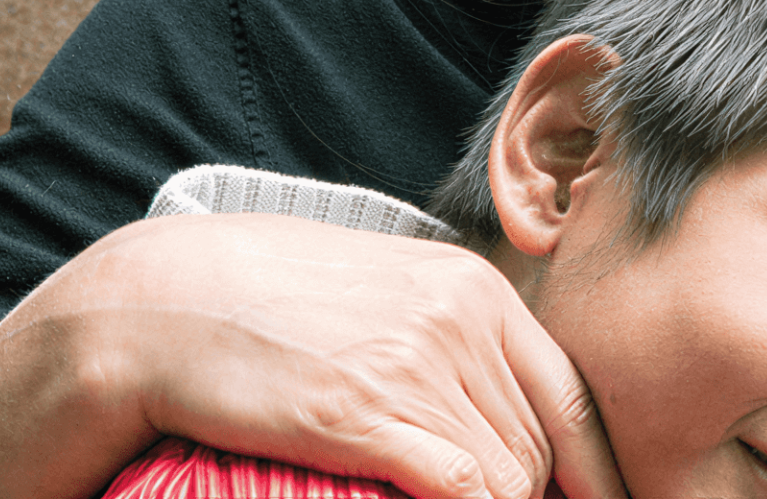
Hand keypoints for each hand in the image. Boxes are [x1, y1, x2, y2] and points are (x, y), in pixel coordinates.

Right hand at [0, 213, 624, 498]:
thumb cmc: (273, 305)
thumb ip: (450, 339)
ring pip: (509, 473)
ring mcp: (414, 362)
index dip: (600, 468)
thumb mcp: (385, 297)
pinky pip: (462, 487)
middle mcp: (459, 318)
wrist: (166, 301)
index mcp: (472, 288)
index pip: (570, 393)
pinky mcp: (363, 411)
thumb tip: (495, 408)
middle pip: (539, 444)